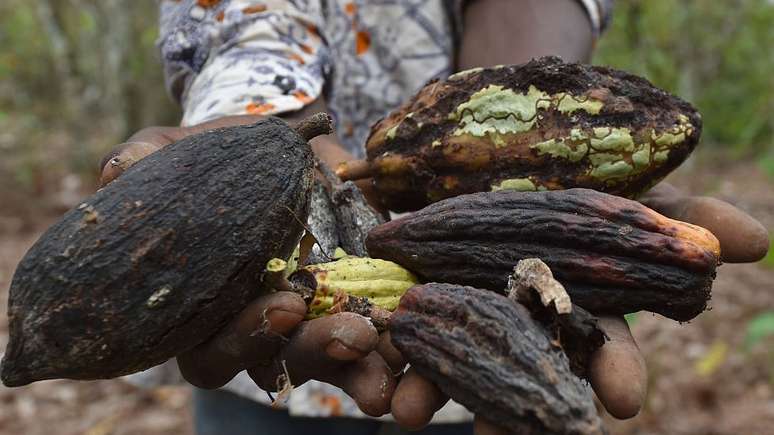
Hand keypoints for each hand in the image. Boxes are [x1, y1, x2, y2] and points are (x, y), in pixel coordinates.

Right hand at [100, 114, 400, 415]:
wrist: (280, 141)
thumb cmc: (213, 155)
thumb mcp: (176, 150)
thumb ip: (145, 159)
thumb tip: (119, 172)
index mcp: (209, 305)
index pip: (214, 348)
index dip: (244, 339)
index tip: (281, 305)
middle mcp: (262, 322)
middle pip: (283, 361)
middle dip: (317, 351)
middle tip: (351, 336)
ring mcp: (316, 313)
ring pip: (337, 360)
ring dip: (367, 370)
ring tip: (394, 374)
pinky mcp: (362, 295)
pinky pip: (384, 331)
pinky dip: (404, 344)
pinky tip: (426, 345)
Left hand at [388, 182, 768, 432]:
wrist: (488, 143)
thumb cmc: (567, 171)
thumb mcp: (625, 186)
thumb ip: (680, 218)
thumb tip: (758, 242)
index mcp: (576, 307)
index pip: (603, 347)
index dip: (614, 370)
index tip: (621, 399)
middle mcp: (521, 322)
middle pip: (517, 371)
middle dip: (512, 405)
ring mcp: (466, 313)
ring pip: (448, 363)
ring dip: (430, 390)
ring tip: (410, 412)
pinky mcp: (414, 295)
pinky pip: (395, 332)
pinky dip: (379, 352)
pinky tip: (367, 373)